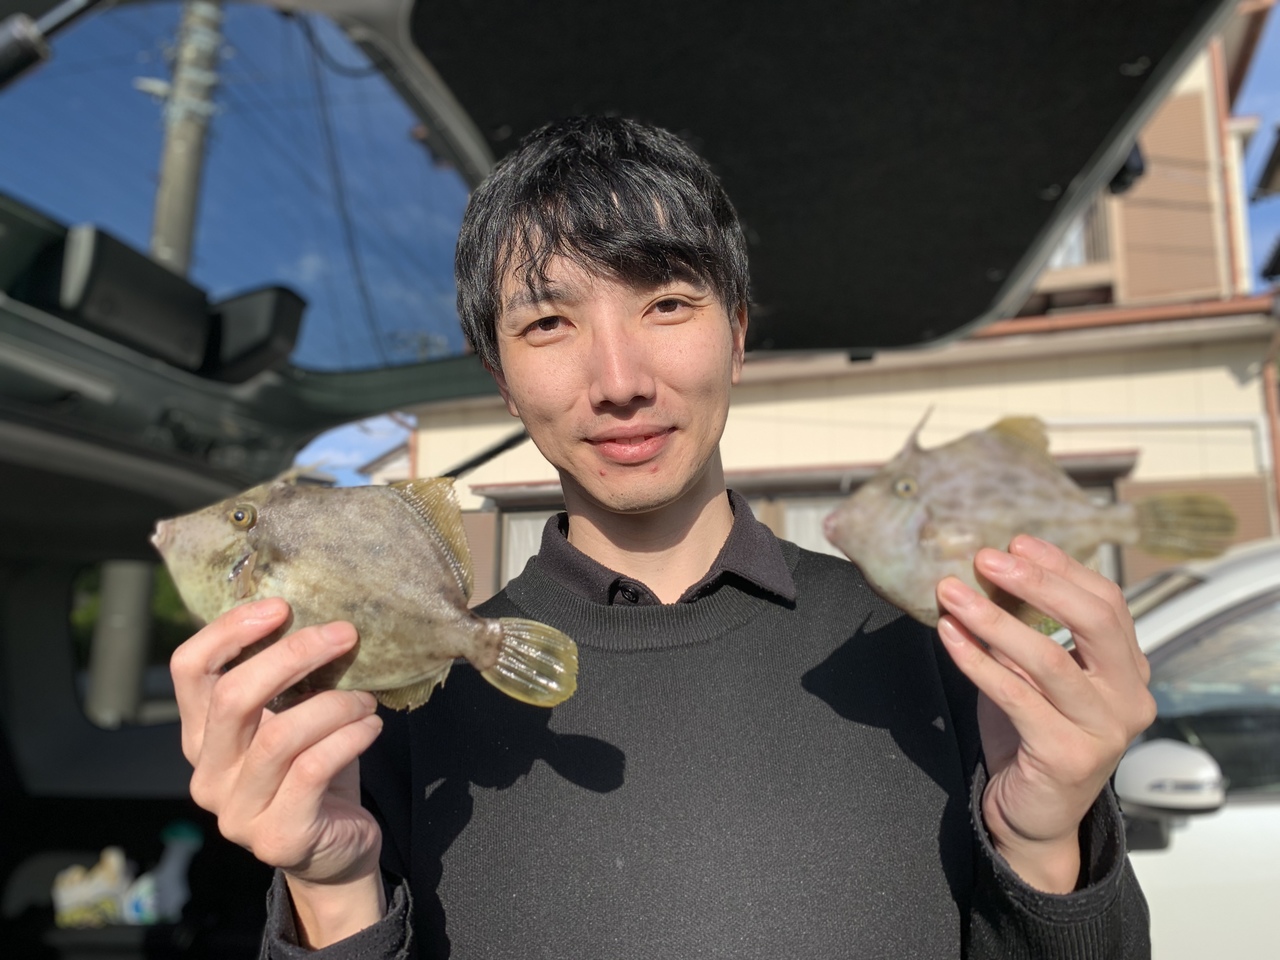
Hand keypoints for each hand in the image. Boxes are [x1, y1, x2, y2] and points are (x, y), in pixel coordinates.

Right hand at [170, 598, 386, 944]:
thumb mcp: (291, 719)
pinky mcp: (278, 837)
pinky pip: (313, 769)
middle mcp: (208, 774)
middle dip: (293, 655)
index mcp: (201, 735)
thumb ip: (287, 681)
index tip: (281, 607)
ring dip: (334, 704)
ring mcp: (237, 812)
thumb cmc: (316, 770)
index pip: (189, 669)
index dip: (229, 630)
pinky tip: (371, 727)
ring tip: (367, 699)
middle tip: (344, 634)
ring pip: (278, 735)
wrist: (336, 850)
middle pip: (233, 697)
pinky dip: (349, 738)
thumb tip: (321, 614)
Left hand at [934, 535, 1155, 892]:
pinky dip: (976, 661)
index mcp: (1129, 669)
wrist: (1033, 814)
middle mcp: (1128, 697)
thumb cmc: (1032, 733)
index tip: (1016, 541)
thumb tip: (988, 570)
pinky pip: (1015, 696)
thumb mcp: (1035, 674)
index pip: (1107, 602)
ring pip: (1049, 658)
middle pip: (1094, 621)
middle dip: (1038, 583)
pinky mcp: (1067, 755)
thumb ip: (1030, 630)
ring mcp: (1103, 729)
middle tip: (986, 557)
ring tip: (951, 592)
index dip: (1062, 568)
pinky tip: (949, 635)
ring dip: (994, 619)